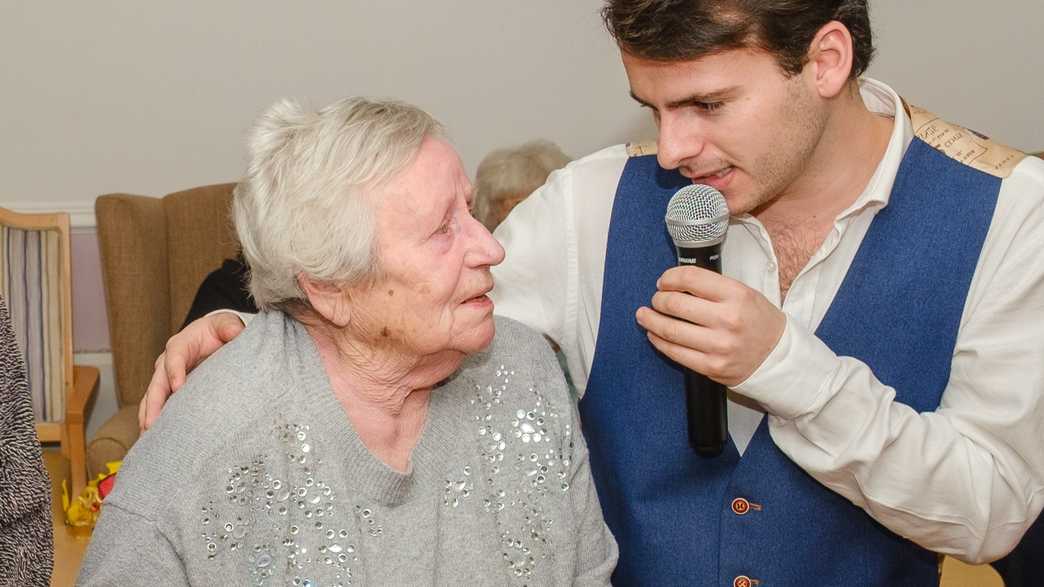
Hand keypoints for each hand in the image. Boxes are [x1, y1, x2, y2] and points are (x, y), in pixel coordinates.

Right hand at [138, 312, 245, 430]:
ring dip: (148, 416)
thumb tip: (236, 332)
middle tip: (151, 423)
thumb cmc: (219, 330)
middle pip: (157, 383)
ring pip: (151, 398)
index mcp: (180, 345)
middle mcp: (167, 362)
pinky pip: (156, 407)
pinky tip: (153, 439)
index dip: (174, 371)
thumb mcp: (226, 324)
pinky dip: (153, 421)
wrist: (214, 338)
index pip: (174, 356)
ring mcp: (165, 378)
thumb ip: (230, 327)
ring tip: (147, 436)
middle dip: (153, 403)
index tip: (178, 387)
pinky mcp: (169, 392)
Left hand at [635, 266, 784, 386]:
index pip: (691, 278)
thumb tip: (675, 282)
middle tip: (656, 299)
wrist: (778, 357)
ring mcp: (718, 345)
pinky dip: (658, 340)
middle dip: (659, 299)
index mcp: (737, 295)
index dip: (670, 277)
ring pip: (670, 329)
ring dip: (651, 319)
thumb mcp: (744, 294)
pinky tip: (654, 334)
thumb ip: (712, 287)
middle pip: (675, 303)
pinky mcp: (710, 366)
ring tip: (644, 314)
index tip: (664, 281)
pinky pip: (674, 352)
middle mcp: (727, 319)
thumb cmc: (758, 322)